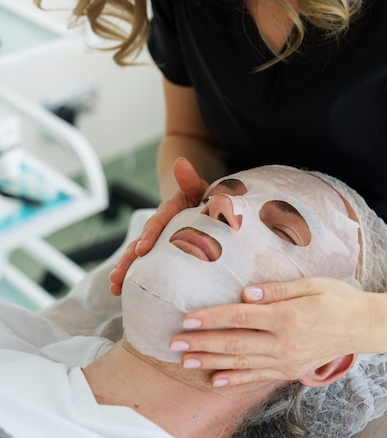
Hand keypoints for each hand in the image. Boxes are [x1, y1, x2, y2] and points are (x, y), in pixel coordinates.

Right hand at [109, 157, 207, 294]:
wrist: (202, 202)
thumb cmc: (204, 196)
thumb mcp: (199, 187)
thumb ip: (190, 178)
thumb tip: (181, 163)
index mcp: (170, 210)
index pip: (158, 222)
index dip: (149, 235)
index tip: (142, 250)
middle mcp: (159, 226)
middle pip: (140, 242)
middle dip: (128, 260)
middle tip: (116, 277)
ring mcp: (158, 240)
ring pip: (139, 255)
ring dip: (127, 270)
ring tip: (115, 287)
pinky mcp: (162, 252)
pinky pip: (148, 264)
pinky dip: (136, 276)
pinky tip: (124, 292)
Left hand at [169, 277, 380, 385]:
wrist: (362, 325)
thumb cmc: (336, 297)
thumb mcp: (310, 284)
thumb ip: (277, 290)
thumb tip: (246, 291)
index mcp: (286, 316)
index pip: (240, 317)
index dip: (212, 318)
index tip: (188, 317)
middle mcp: (284, 342)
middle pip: (235, 343)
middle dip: (202, 343)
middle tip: (175, 343)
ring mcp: (286, 360)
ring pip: (241, 363)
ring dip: (211, 362)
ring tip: (186, 361)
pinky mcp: (290, 369)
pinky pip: (258, 376)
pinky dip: (235, 379)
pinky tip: (216, 379)